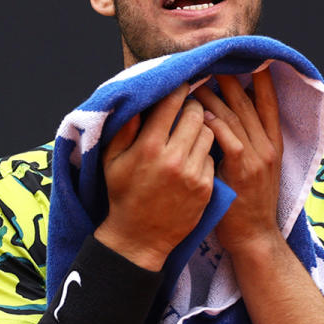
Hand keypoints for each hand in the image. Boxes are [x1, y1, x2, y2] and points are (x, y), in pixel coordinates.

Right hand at [94, 84, 215, 270]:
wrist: (140, 237)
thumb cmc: (123, 195)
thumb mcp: (111, 160)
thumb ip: (124, 129)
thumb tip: (137, 101)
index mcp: (149, 147)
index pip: (172, 104)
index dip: (178, 89)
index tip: (180, 85)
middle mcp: (174, 158)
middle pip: (196, 114)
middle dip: (192, 107)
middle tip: (186, 108)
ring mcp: (193, 173)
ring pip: (209, 133)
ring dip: (201, 128)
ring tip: (189, 133)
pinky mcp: (206, 187)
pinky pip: (212, 156)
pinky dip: (203, 153)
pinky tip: (192, 157)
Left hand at [193, 70, 282, 254]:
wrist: (253, 237)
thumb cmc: (243, 202)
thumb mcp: (249, 168)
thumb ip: (240, 142)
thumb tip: (218, 116)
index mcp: (272, 143)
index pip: (268, 102)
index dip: (259, 78)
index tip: (245, 57)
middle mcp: (268, 146)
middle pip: (248, 101)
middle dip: (229, 78)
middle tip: (210, 59)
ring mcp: (258, 157)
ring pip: (234, 115)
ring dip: (213, 96)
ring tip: (194, 80)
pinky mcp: (243, 169)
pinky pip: (228, 138)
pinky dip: (214, 123)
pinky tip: (199, 113)